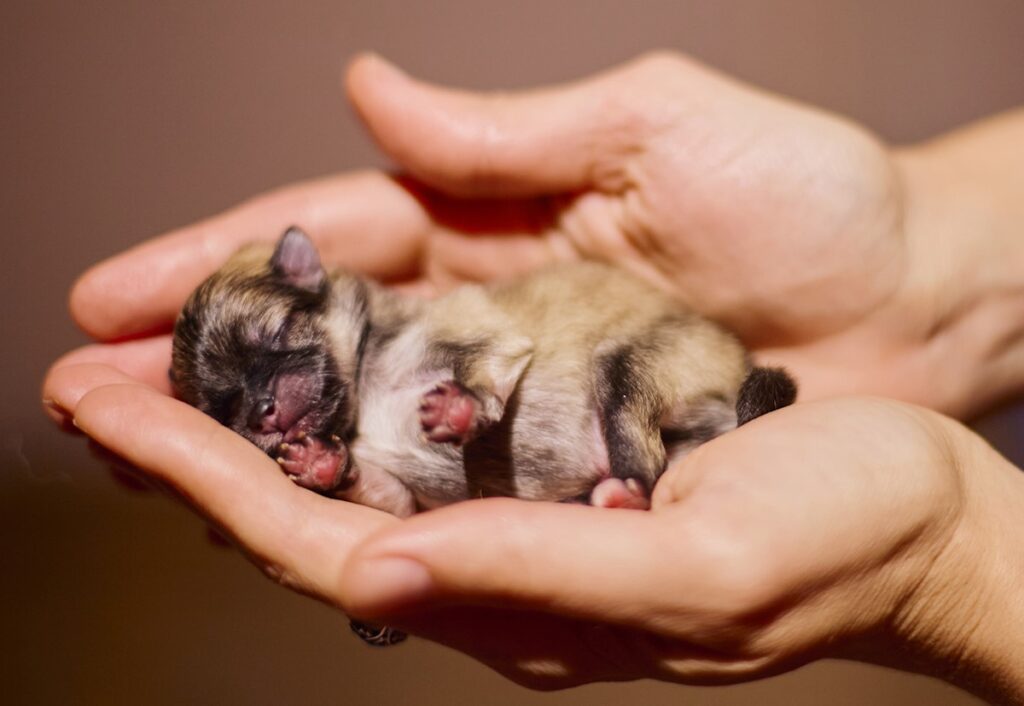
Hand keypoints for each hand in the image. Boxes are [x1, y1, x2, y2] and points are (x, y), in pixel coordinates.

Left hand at [44, 366, 1023, 702]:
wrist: (914, 516)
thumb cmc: (834, 540)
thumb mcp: (702, 570)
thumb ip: (542, 582)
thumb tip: (381, 577)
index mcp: (518, 601)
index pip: (322, 545)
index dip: (207, 482)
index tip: (104, 413)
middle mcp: (498, 563)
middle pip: (308, 510)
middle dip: (190, 449)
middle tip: (82, 379)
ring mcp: (521, 515)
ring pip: (349, 469)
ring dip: (249, 415)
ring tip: (157, 360)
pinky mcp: (553, 468)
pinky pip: (418, 434)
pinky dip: (341, 394)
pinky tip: (297, 360)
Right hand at [60, 52, 1023, 415]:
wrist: (914, 299)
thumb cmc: (806, 198)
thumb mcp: (653, 128)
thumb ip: (505, 133)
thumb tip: (365, 94)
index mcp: (491, 221)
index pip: (324, 242)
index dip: (212, 267)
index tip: (106, 298)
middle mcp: (487, 313)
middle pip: (317, 341)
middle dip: (199, 364)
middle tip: (87, 397)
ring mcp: (522, 395)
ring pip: (363, 422)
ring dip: (257, 441)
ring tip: (146, 461)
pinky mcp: (570, 464)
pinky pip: (453, 485)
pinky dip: (371, 498)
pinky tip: (294, 518)